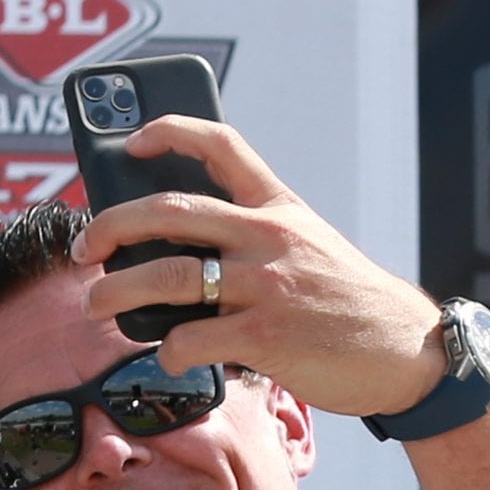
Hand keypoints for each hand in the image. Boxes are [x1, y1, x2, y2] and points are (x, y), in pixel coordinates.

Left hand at [72, 116, 445, 417]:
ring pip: (166, 275)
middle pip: (169, 210)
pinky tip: (169, 356)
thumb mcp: (308, 246)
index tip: (130, 140)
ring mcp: (265, 285)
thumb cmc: (344, 301)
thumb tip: (171, 253)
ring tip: (94, 305)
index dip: (169, 132)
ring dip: (115, 292)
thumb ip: (252, 237)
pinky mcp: (264, 336)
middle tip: (85, 248)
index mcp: (278, 207)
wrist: (404, 350)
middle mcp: (268, 237)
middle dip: (110, 225)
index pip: (221, 144)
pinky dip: (168, 351)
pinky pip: (190, 340)